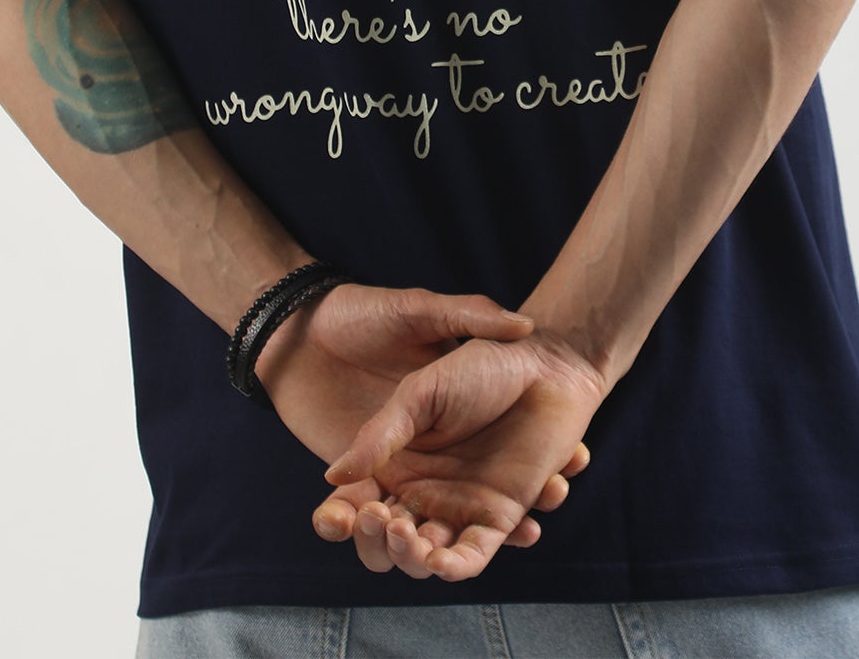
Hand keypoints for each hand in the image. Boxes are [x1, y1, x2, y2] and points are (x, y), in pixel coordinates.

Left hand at [253, 283, 582, 549]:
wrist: (302, 325)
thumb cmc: (366, 313)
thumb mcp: (420, 309)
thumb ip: (470, 314)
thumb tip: (524, 324)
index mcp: (453, 416)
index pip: (501, 462)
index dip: (534, 481)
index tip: (556, 485)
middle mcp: (429, 454)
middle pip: (466, 510)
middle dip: (491, 529)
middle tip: (515, 524)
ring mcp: (391, 471)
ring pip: (417, 528)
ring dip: (426, 548)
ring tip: (436, 550)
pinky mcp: (352, 480)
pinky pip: (363, 519)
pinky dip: (367, 536)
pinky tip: (388, 535)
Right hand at [311, 328, 606, 582]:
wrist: (544, 365)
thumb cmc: (480, 367)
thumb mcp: (421, 393)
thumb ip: (380, 434)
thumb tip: (333, 474)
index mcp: (396, 462)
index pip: (354, 505)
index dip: (337, 520)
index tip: (335, 520)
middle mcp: (423, 491)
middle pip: (385, 543)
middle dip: (376, 540)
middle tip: (383, 515)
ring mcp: (460, 507)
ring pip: (424, 558)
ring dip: (412, 558)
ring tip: (412, 533)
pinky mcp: (500, 517)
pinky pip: (472, 557)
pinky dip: (455, 568)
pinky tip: (444, 563)